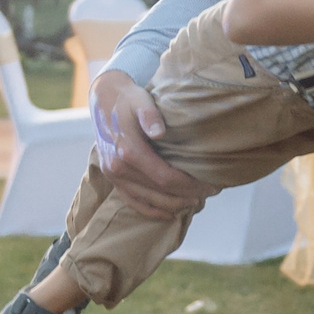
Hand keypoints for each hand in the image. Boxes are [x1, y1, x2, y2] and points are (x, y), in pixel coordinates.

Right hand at [89, 71, 217, 216]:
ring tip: (195, 201)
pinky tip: (168, 213)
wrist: (103, 99)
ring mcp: (113, 176)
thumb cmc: (128, 99)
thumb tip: (159, 133)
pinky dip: (150, 210)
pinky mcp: (111, 178)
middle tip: (210, 192)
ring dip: (173, 204)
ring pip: (147, 200)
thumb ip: (150, 116)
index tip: (210, 185)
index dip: (189, 185)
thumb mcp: (141, 100)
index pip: (165, 178)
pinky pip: (131, 201)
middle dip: (187, 195)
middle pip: (159, 192)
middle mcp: (118, 168)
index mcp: (128, 151)